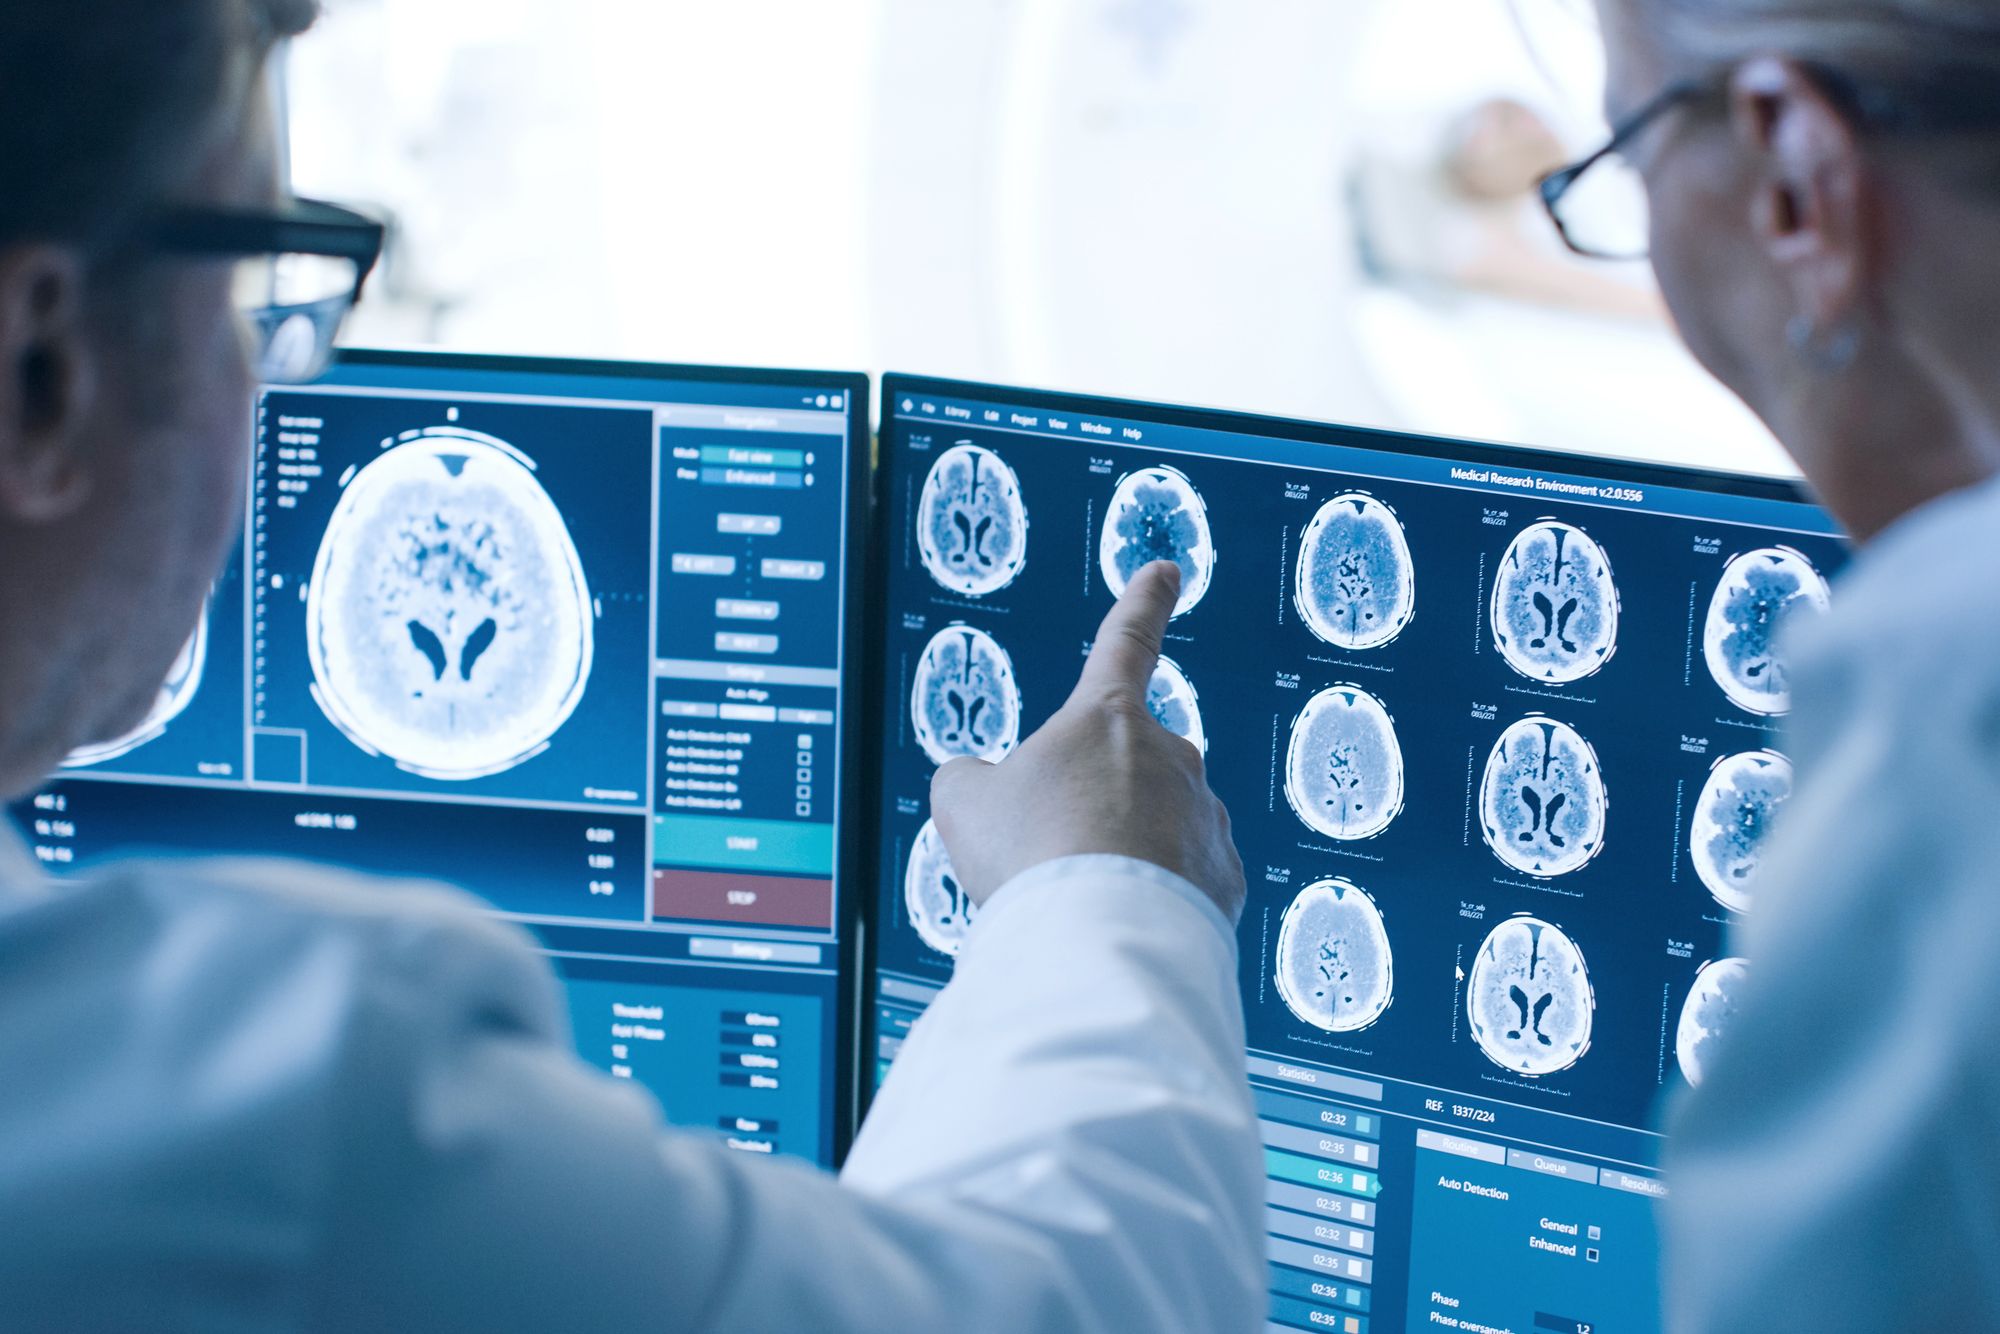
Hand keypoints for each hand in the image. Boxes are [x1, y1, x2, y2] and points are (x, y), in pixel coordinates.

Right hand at [930, 560, 1247, 925]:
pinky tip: (1119, 923)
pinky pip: (1183, 881)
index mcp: (1107, 717)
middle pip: (1125, 770)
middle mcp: (1171, 756)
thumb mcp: (964, 803)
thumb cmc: (1029, 856)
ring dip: (1120, 857)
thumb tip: (982, 787)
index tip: (1166, 571)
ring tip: (1079, 899)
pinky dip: (1152, 899)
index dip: (1144, 603)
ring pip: (1156, 829)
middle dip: (1091, 806)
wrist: (1097, 938)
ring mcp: (1205, 816)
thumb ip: (970, 780)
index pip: (1126, 641)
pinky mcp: (1225, 879)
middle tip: (1049, 855)